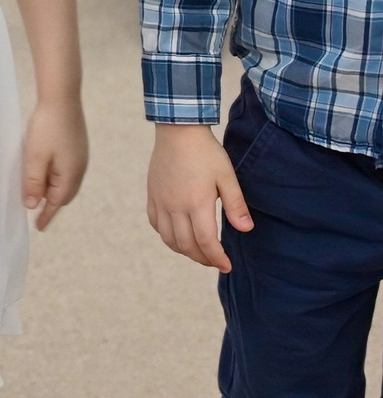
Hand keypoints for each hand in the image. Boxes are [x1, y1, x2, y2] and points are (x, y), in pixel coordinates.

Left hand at [20, 97, 88, 228]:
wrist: (62, 98)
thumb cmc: (47, 127)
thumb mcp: (35, 157)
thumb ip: (34, 182)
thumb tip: (32, 205)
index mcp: (71, 174)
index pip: (57, 201)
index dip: (47, 214)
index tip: (38, 227)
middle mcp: (79, 169)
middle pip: (64, 194)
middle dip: (51, 204)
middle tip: (36, 212)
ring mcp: (79, 157)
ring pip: (65, 182)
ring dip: (52, 190)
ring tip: (37, 194)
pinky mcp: (75, 147)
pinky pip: (65, 170)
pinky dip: (55, 177)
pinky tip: (45, 172)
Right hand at [148, 121, 251, 270]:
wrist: (178, 131)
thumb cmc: (206, 153)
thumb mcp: (227, 177)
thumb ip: (236, 205)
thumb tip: (246, 229)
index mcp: (196, 203)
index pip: (206, 242)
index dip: (217, 258)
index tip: (227, 265)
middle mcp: (175, 206)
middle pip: (185, 244)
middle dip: (202, 258)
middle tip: (215, 261)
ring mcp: (160, 201)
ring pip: (167, 237)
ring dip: (183, 250)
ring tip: (197, 251)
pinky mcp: (152, 194)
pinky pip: (155, 223)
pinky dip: (166, 235)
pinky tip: (177, 234)